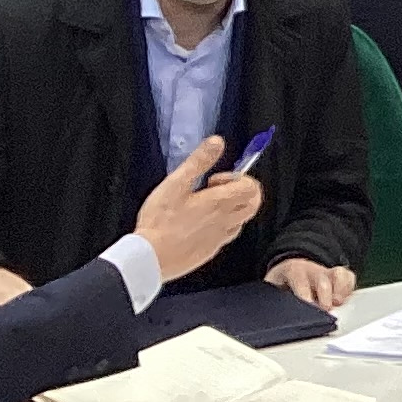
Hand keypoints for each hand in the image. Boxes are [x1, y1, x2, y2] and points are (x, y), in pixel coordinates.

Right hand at [129, 138, 264, 282]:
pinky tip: (198, 222)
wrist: (149, 258)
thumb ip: (199, 161)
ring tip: (204, 205)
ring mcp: (219, 239)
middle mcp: (225, 221)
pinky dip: (221, 225)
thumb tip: (217, 142)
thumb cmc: (160, 222)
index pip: (252, 187)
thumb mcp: (176, 183)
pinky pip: (226, 235)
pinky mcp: (209, 251)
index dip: (238, 177)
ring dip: (230, 208)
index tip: (214, 179)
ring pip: (240, 220)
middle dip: (240, 192)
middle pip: (252, 204)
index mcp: (220, 203)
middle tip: (216, 190)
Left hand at [267, 257, 356, 311]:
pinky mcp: (339, 276)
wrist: (291, 269)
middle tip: (324, 310)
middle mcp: (312, 270)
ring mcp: (327, 272)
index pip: (299, 279)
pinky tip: (343, 301)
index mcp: (293, 270)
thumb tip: (271, 316)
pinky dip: (348, 289)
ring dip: (340, 290)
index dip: (304, 293)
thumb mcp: (271, 288)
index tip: (308, 305)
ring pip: (338, 274)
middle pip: (322, 279)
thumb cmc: (281, 284)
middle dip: (324, 296)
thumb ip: (274, 299)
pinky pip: (348, 278)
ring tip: (337, 304)